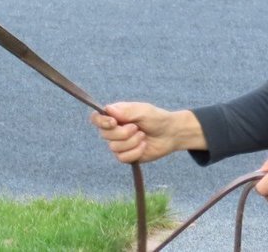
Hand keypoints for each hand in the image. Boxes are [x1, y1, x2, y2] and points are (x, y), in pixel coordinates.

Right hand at [89, 102, 205, 163]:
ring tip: (143, 136)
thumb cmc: (156, 118)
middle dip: (123, 133)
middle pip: (105, 135)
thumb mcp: (143, 111)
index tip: (114, 122)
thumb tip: (107, 109)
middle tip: (136, 128)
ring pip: (114, 147)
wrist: (171, 134)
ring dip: (131, 142)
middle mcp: (113, 130)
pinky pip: (122, 158)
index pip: (96, 118)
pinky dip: (135, 152)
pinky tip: (143, 146)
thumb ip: (126, 111)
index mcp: (114, 116)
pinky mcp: (127, 156)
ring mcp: (119, 144)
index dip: (101, 122)